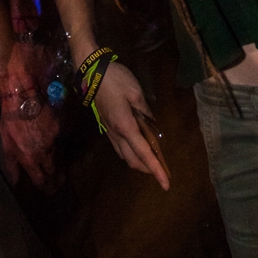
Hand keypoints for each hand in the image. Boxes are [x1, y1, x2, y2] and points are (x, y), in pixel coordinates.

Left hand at [0, 101, 58, 188]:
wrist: (23, 99)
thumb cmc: (10, 122)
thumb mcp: (6, 145)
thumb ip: (11, 165)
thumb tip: (14, 183)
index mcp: (30, 159)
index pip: (40, 179)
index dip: (45, 187)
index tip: (47, 191)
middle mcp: (44, 152)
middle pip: (53, 170)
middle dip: (56, 179)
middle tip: (58, 184)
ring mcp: (53, 140)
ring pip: (57, 156)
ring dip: (57, 164)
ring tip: (59, 172)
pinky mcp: (59, 128)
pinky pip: (59, 141)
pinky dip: (57, 146)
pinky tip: (55, 147)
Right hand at [88, 62, 169, 190]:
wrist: (92, 73)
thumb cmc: (116, 81)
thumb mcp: (136, 93)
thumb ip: (146, 113)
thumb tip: (153, 129)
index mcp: (126, 127)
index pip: (144, 154)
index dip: (156, 169)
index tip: (166, 184)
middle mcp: (117, 135)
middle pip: (134, 160)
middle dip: (149, 169)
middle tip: (164, 172)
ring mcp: (110, 132)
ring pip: (126, 156)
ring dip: (140, 163)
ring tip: (154, 162)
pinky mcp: (107, 128)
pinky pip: (120, 148)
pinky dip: (132, 154)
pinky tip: (138, 148)